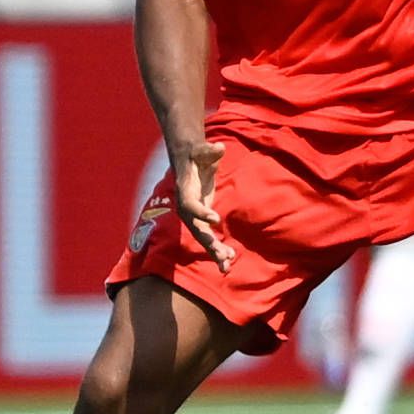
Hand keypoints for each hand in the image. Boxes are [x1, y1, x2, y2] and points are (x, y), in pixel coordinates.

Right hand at [172, 140, 234, 271]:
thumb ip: (209, 150)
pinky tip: (229, 260)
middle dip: (208, 242)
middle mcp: (186, 208)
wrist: (189, 160)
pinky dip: (217, 248)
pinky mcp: (202, 219)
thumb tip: (218, 147)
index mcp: (185, 191)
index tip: (215, 219)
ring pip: (202, 238)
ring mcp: (194, 216)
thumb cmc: (196, 153)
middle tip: (222, 254)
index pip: (190, 205)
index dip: (200, 213)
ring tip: (227, 265)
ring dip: (214, 252)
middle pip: (195, 228)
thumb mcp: (201, 149)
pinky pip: (208, 237)